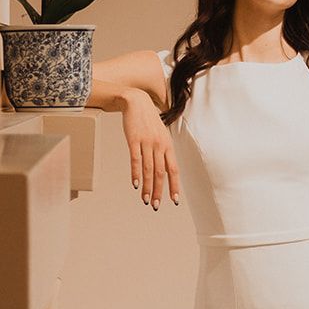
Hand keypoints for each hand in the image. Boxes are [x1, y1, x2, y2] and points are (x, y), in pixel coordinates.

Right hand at [122, 91, 180, 210]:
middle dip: (159, 191)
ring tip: (146, 200)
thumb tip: (165, 171)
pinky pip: (135, 160)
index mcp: (168, 146)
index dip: (174, 186)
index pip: (173, 170)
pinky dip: (136, 173)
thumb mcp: (161, 135)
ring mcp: (147, 142)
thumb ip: (163, 152)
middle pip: (161, 173)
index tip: (174, 200)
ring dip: (147, 187)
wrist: (137, 102)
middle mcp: (159, 145)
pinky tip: (136, 184)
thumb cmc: (149, 121)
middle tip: (156, 205)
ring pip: (149, 169)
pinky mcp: (134, 140)